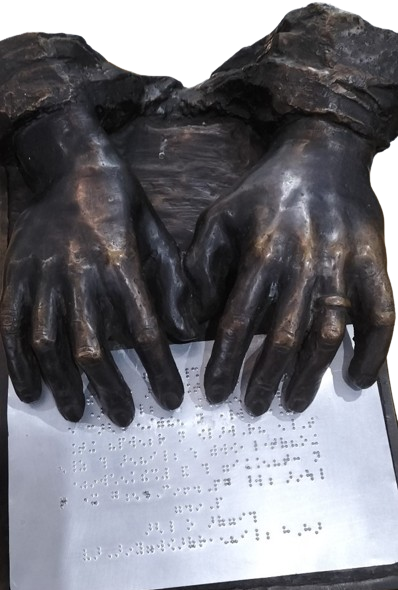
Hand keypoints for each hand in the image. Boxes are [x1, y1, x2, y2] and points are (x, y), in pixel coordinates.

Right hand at [1, 104, 195, 425]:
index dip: (158, 370)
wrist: (69, 164)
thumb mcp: (157, 233)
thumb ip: (172, 283)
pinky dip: (18, 363)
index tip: (169, 399)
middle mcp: (80, 273)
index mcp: (121, 263)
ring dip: (63, 384)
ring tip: (76, 412)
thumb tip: (189, 331)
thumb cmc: (121, 202)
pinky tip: (30, 390)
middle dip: (109, 389)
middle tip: (122, 418)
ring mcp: (42, 275)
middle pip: (93, 346)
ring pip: (49, 342)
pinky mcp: (15, 274)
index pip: (144, 331)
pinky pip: (11, 326)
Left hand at [186, 118, 394, 414]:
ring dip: (310, 375)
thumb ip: (201, 263)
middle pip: (283, 336)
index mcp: (262, 252)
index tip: (215, 393)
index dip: (225, 362)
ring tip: (292, 403)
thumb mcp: (219, 215)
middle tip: (254, 407)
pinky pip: (383, 316)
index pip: (237, 321)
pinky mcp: (377, 265)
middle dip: (264, 378)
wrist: (325, 153)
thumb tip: (192, 316)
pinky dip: (374, 353)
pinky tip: (358, 380)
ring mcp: (345, 266)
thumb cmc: (265, 190)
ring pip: (329, 333)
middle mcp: (304, 264)